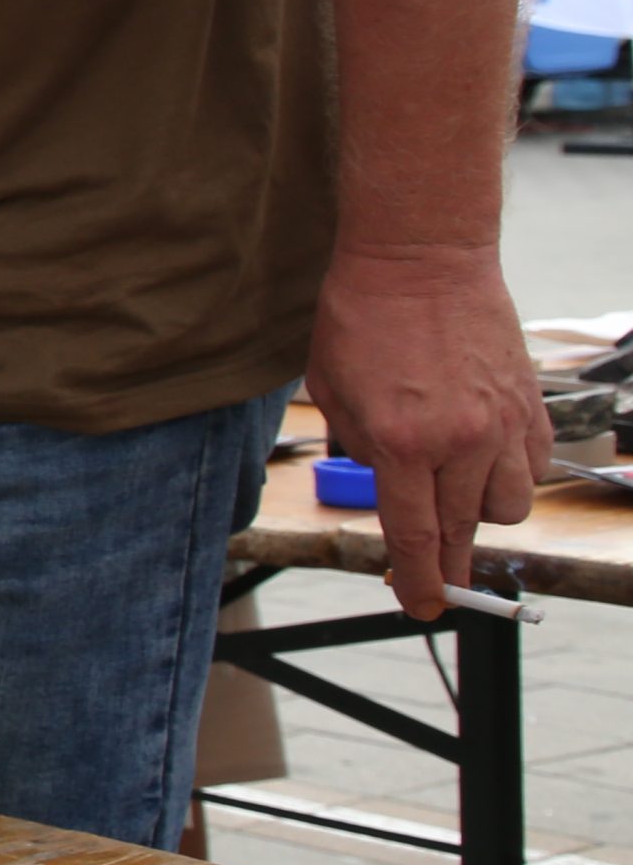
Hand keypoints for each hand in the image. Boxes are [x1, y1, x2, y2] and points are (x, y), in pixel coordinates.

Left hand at [312, 241, 541, 616]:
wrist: (421, 257)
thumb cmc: (361, 316)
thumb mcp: (332, 389)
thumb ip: (361, 446)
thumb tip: (388, 489)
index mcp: (401, 442)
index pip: (415, 537)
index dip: (417, 582)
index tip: (420, 607)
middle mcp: (459, 442)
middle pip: (462, 532)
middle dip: (449, 566)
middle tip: (440, 584)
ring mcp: (502, 424)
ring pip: (507, 507)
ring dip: (480, 516)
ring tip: (455, 501)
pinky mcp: (529, 404)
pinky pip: (532, 468)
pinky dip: (511, 477)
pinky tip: (485, 463)